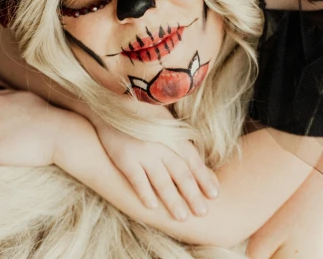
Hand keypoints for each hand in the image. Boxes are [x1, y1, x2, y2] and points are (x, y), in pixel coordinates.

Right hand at [92, 114, 219, 220]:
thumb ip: (179, 140)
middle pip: (181, 173)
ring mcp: (142, 152)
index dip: (204, 178)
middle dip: (193, 194)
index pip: (193, 160)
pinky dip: (145, 193)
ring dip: (173, 200)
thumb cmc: (141, 116)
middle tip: (203, 212)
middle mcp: (160, 144)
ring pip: (161, 180)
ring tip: (182, 217)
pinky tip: (152, 207)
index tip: (214, 194)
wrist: (108, 106)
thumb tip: (198, 160)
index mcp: (173, 134)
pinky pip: (137, 179)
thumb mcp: (165, 122)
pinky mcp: (124, 158)